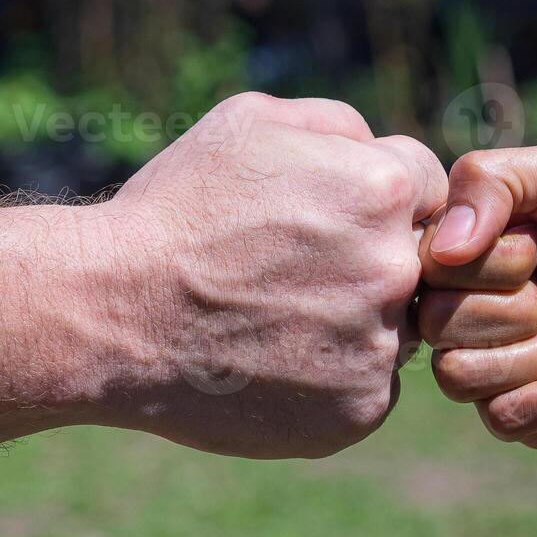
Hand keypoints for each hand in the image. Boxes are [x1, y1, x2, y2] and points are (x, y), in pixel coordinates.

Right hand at [94, 92, 446, 458]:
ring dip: (352, 321)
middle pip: (416, 260)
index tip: (319, 217)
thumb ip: (337, 125)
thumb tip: (380, 149)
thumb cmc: (176, 209)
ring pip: (394, 327)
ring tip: (270, 317)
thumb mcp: (251, 123)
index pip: (425, 187)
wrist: (112, 312)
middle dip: (367, 259)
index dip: (371, 198)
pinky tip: (268, 362)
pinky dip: (329, 378)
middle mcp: (395, 268)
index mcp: (382, 189)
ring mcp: (379, 347)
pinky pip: (367, 387)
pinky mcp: (357, 412)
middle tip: (290, 271)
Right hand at [420, 145, 536, 447]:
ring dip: (533, 354)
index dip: (493, 259)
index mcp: (457, 251)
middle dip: (518, 306)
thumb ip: (490, 179)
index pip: (427, 263)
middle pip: (437, 321)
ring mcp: (479, 364)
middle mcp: (454, 307)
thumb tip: (445, 249)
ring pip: (457, 375)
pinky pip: (498, 416)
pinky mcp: (508, 413)